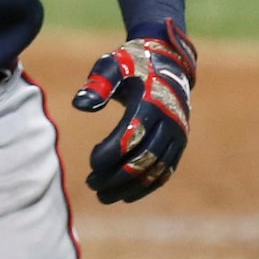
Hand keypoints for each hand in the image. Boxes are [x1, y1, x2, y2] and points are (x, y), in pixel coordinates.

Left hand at [71, 19, 195, 202]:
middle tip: (91, 184)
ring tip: (102, 196)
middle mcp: (169, 122)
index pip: (132, 135)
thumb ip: (97, 84)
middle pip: (144, 158)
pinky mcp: (179, 143)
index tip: (91, 162)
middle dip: (117, 176)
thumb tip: (80, 105)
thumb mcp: (113, 65)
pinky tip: (125, 196)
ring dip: (129, 187)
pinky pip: (165, 171)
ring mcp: (177, 135)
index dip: (112, 152)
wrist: (168, 62)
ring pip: (155, 170)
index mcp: (152, 102)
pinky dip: (147, 186)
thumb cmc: (132, 63)